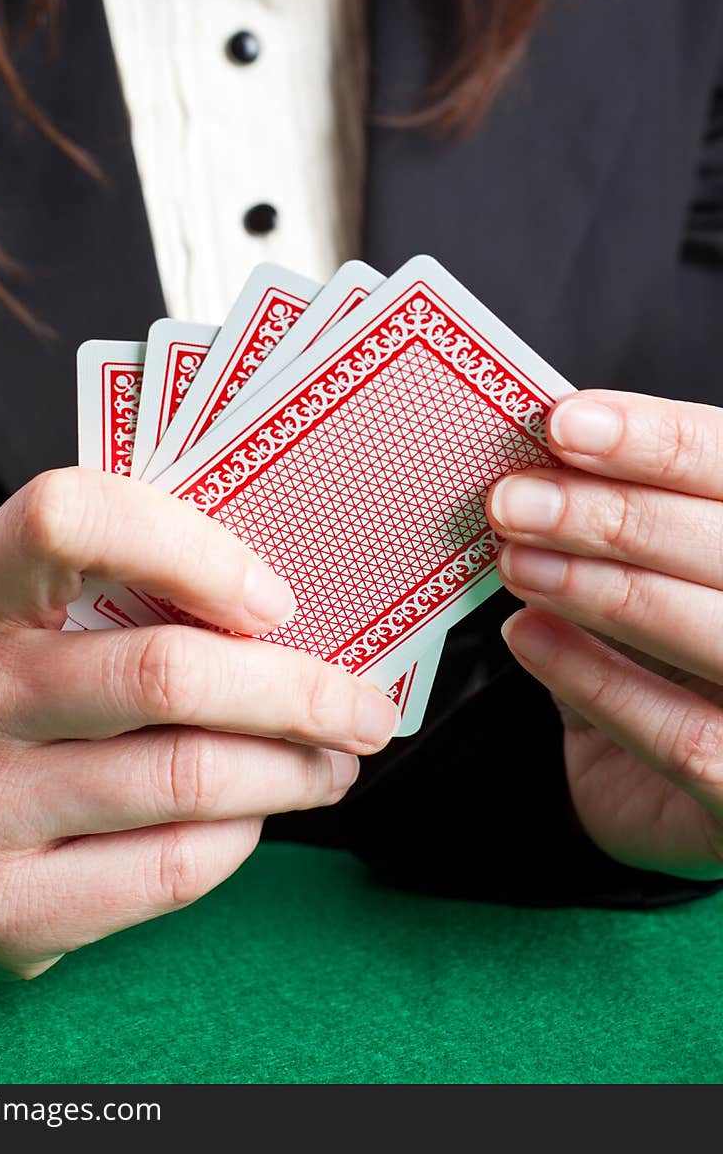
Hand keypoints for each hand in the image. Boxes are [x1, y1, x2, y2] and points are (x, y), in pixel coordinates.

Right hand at [0, 469, 396, 979]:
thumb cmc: (18, 703)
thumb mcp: (43, 624)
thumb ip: (140, 596)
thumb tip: (305, 618)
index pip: (69, 519)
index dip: (189, 546)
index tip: (274, 599)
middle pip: (166, 673)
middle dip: (298, 692)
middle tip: (364, 709)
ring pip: (188, 777)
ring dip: (292, 770)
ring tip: (332, 763)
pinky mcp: (3, 905)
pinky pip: (170, 867)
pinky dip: (242, 838)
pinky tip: (257, 816)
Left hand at [487, 390, 722, 881]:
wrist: (669, 791)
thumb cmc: (660, 654)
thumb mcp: (649, 569)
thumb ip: (619, 516)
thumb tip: (534, 459)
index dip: (657, 440)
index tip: (562, 423)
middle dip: (610, 516)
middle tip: (510, 500)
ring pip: (705, 631)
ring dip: (596, 589)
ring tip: (512, 563)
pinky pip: (682, 736)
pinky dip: (596, 682)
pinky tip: (528, 637)